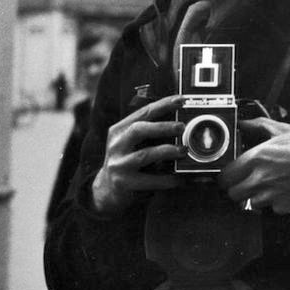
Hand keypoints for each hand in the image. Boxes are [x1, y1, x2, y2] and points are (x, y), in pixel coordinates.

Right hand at [91, 95, 184, 214]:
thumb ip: (148, 131)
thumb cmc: (127, 161)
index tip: (181, 100)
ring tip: (183, 150)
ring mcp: (119, 164)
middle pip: (138, 130)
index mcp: (119, 130)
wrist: (106, 190)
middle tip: (182, 127)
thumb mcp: (131, 143)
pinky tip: (178, 179)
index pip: (143, 113)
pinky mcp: (124, 183)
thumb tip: (180, 122)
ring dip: (167, 151)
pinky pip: (149, 180)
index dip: (163, 104)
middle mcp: (116, 145)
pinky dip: (166, 179)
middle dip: (162, 127)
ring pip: (144, 154)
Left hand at [219, 118, 289, 214]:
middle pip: (233, 194)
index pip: (226, 176)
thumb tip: (242, 123)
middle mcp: (261, 179)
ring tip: (267, 185)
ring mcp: (271, 195)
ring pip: (249, 204)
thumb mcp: (282, 130)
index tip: (232, 175)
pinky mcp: (282, 207)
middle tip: (246, 182)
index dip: (227, 176)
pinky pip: (269, 209)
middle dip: (237, 188)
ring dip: (254, 197)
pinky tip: (281, 191)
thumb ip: (258, 125)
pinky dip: (272, 203)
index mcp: (257, 158)